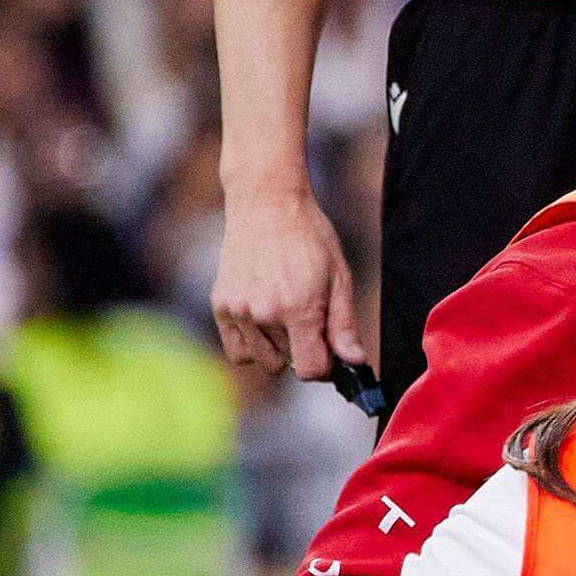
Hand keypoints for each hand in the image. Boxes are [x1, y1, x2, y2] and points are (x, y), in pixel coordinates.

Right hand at [212, 184, 363, 379]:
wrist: (267, 204)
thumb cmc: (309, 238)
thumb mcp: (339, 279)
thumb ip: (345, 326)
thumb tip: (355, 363)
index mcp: (298, 309)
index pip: (311, 370)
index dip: (325, 366)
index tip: (328, 349)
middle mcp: (264, 314)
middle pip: (286, 366)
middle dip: (301, 352)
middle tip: (307, 322)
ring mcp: (238, 311)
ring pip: (261, 361)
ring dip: (276, 349)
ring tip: (284, 315)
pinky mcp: (221, 305)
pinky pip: (237, 351)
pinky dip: (251, 345)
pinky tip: (264, 320)